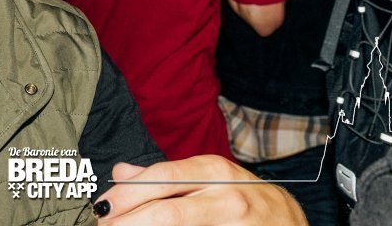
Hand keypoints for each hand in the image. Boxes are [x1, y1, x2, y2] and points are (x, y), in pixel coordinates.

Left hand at [93, 156, 306, 224]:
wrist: (289, 222)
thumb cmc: (244, 198)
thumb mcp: (208, 177)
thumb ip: (165, 176)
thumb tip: (121, 172)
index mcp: (213, 171)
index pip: (162, 179)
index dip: (128, 194)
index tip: (102, 206)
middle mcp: (227, 196)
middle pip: (169, 211)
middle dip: (130, 221)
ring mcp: (236, 224)